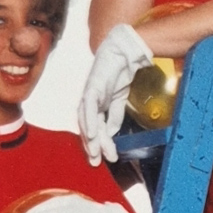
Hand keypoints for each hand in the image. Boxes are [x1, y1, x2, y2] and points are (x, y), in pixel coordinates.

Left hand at [78, 24, 154, 165]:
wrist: (127, 49)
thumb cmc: (123, 70)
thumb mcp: (121, 98)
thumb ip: (116, 114)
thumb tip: (114, 132)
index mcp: (97, 102)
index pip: (95, 126)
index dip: (98, 143)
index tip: (105, 159)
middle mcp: (90, 99)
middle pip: (87, 126)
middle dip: (91, 145)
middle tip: (96, 162)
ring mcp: (90, 92)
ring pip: (85, 119)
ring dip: (90, 137)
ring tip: (95, 152)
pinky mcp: (93, 85)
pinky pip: (89, 106)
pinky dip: (90, 121)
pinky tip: (93, 134)